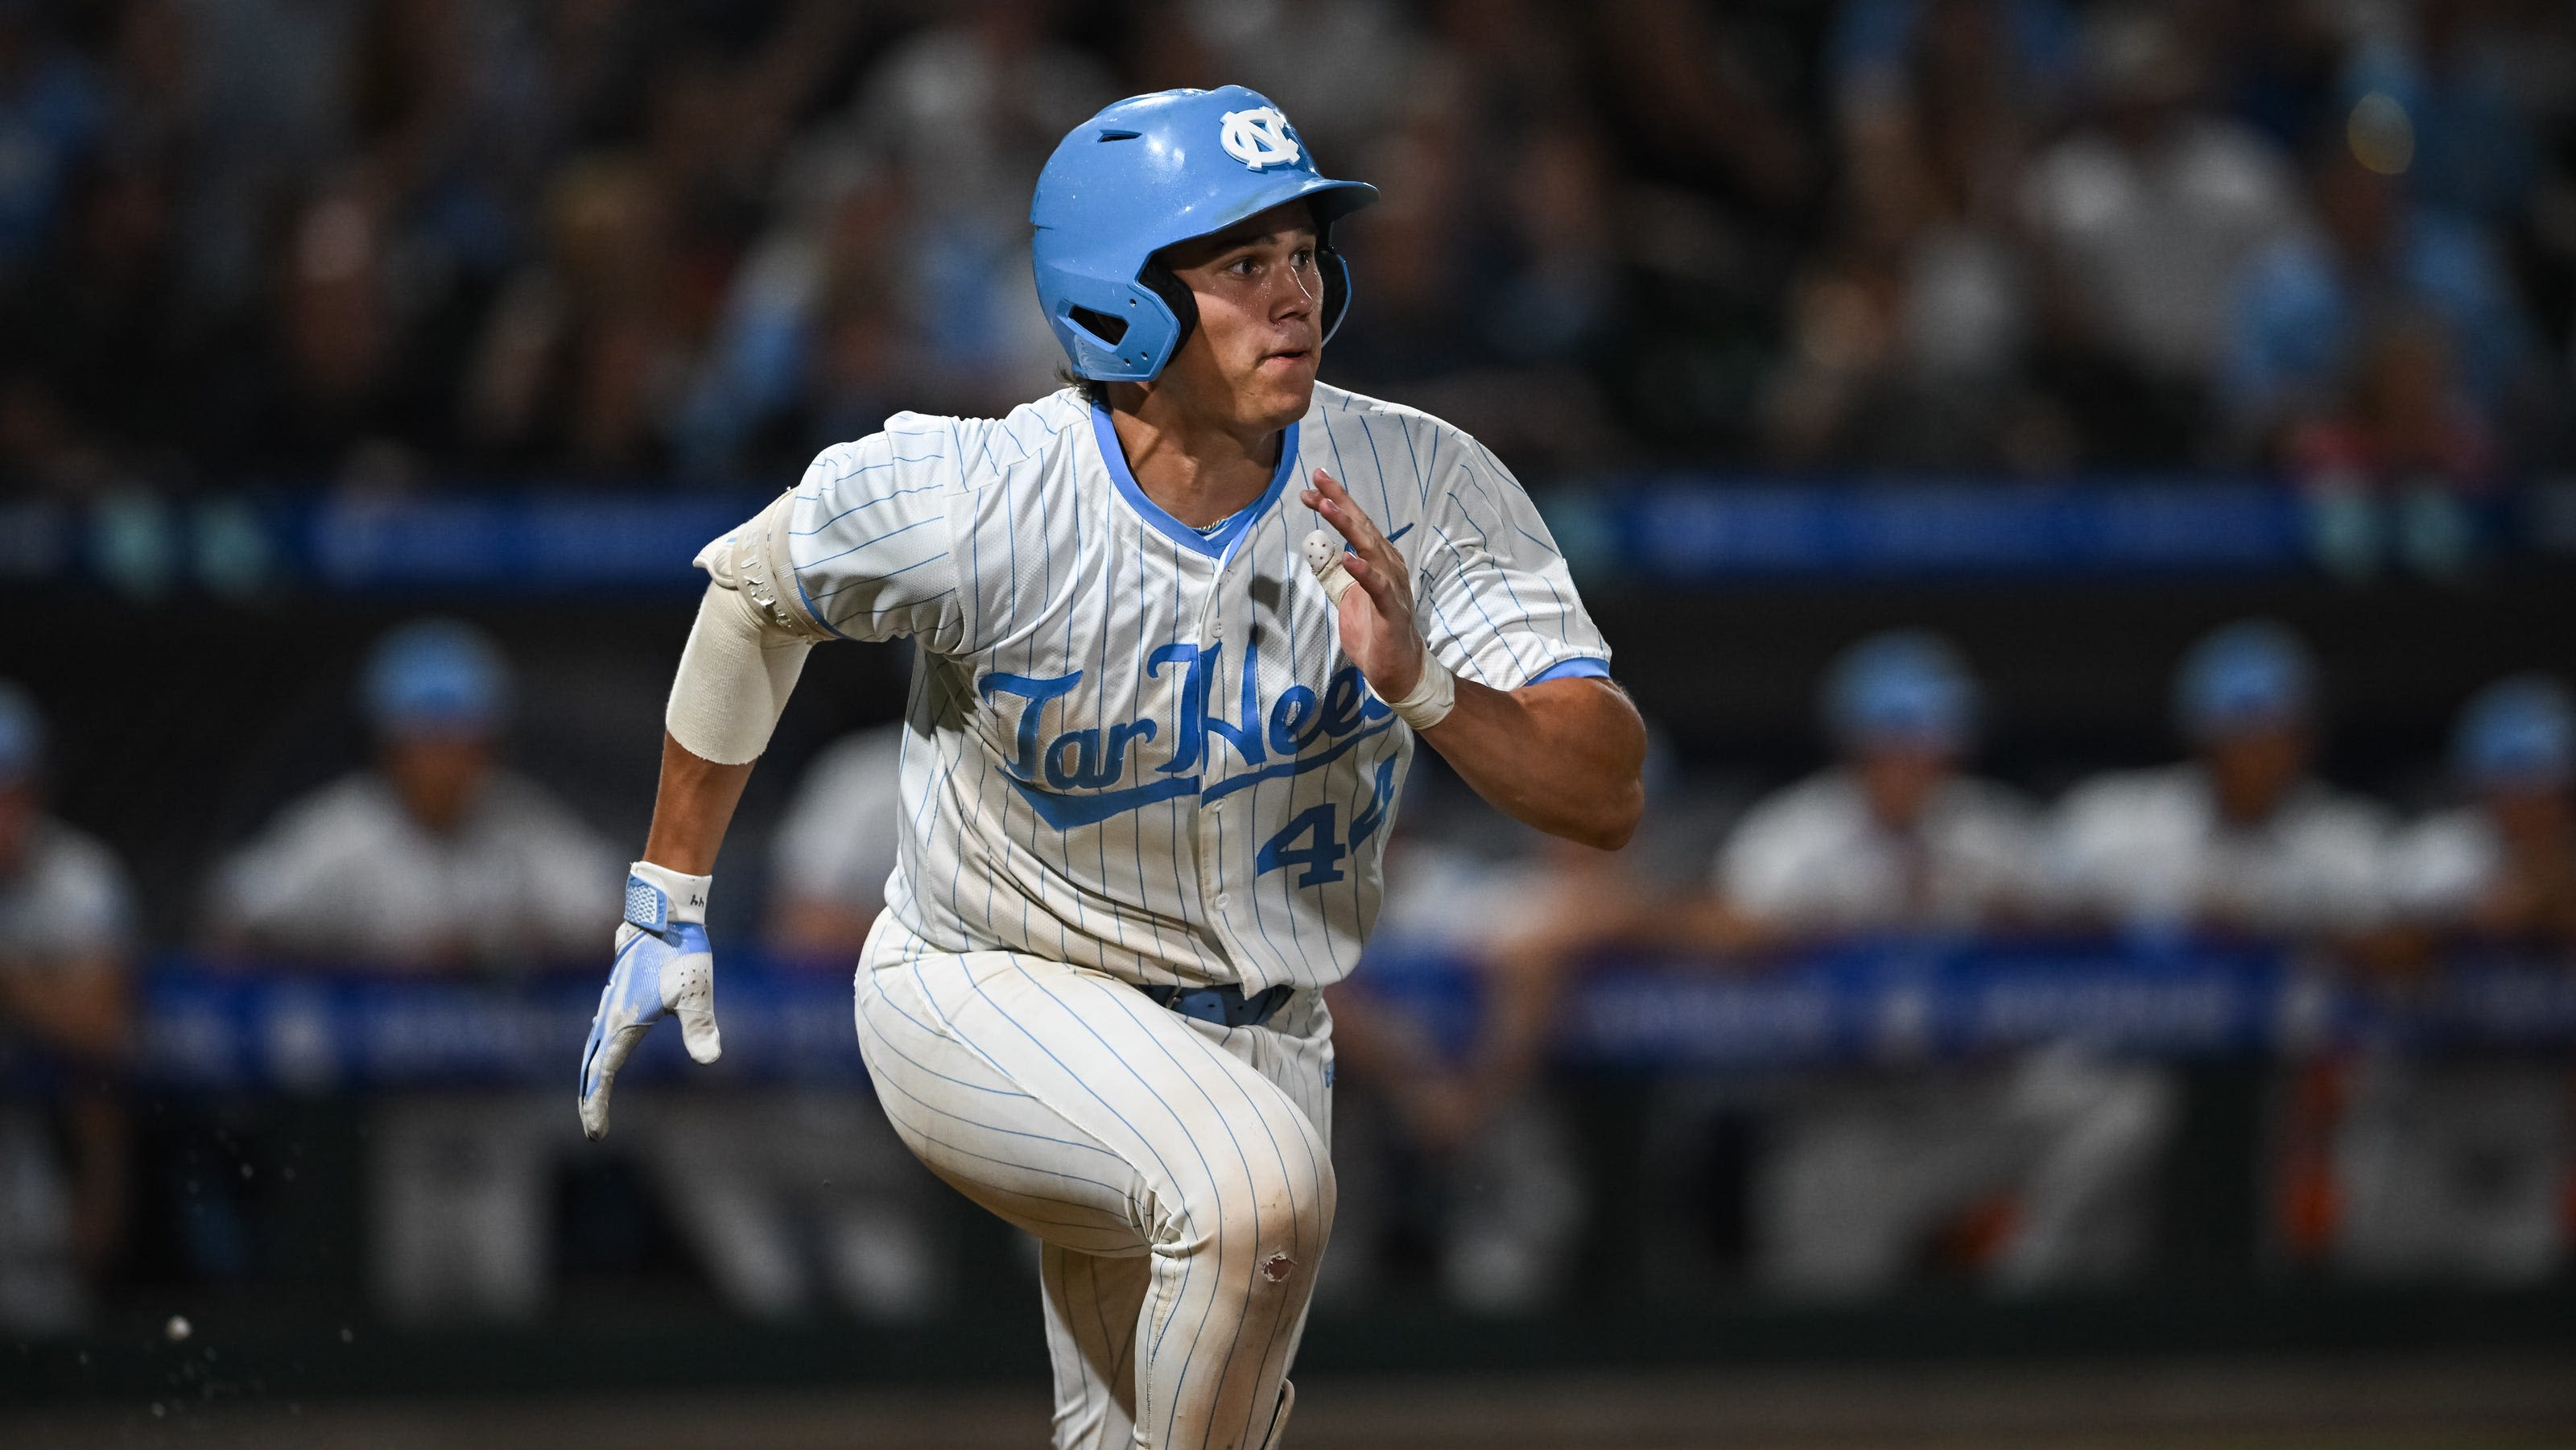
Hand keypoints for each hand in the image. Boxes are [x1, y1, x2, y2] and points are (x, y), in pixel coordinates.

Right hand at [578, 878, 720, 1140]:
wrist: (664, 913)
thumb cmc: (681, 952)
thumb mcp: (696, 992)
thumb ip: (701, 1027)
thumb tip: (711, 1059)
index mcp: (624, 1023)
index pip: (604, 1074)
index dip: (597, 1105)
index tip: (595, 1132)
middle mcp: (611, 1015)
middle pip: (592, 1065)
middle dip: (590, 1097)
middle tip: (591, 1125)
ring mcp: (612, 1002)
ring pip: (594, 1047)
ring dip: (592, 1074)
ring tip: (593, 1096)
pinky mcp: (618, 991)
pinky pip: (601, 1030)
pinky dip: (598, 1050)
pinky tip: (604, 1051)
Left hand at [1301, 468, 1423, 700]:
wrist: (1398, 671)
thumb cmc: (1375, 633)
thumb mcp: (1347, 598)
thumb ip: (1335, 575)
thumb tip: (1319, 552)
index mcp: (1378, 561)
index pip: (1356, 526)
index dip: (1336, 504)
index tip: (1311, 488)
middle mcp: (1389, 567)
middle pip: (1363, 527)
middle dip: (1340, 501)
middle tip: (1318, 479)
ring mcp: (1393, 587)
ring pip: (1370, 549)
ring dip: (1348, 526)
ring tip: (1326, 506)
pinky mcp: (1392, 611)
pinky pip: (1378, 587)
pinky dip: (1363, 571)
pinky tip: (1348, 558)